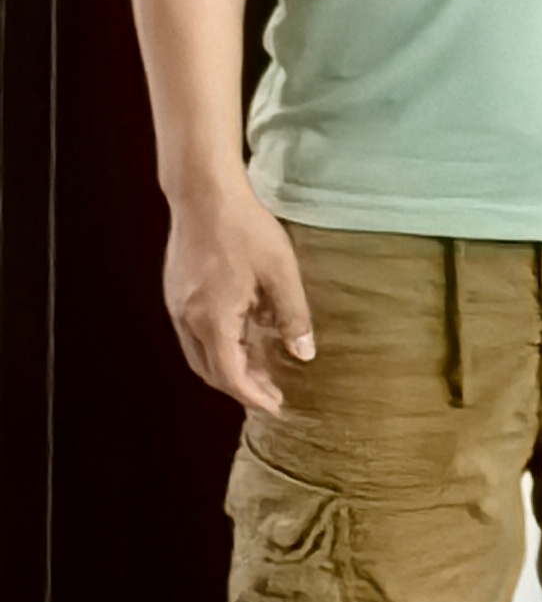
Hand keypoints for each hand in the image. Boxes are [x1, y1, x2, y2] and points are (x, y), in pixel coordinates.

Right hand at [164, 185, 315, 412]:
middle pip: (210, 371)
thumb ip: (292, 316)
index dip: (253, 396)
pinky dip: (218, 345)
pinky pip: (196, 333)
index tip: (275, 406)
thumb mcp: (280, 272)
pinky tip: (243, 334)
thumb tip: (303, 354)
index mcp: (212, 320)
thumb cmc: (244, 229)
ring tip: (261, 367)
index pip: (230, 376)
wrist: (204, 194)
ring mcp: (178, 306)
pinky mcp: (177, 292)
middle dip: (241, 386)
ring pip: (200, 354)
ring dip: (229, 366)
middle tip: (271, 391)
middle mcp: (187, 320)